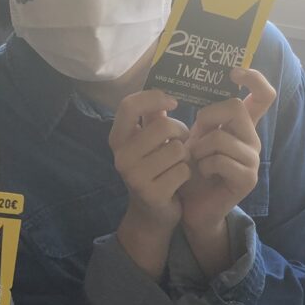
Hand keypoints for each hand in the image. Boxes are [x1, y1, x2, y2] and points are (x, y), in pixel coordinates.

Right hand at [109, 89, 190, 232]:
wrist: (151, 214)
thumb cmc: (154, 169)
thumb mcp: (149, 142)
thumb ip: (152, 117)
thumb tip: (160, 90)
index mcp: (117, 140)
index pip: (129, 105)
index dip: (153, 97)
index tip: (173, 101)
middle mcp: (121, 157)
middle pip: (162, 126)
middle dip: (181, 131)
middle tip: (182, 140)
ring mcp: (135, 177)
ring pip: (177, 149)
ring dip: (185, 155)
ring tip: (178, 163)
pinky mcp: (152, 193)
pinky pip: (183, 170)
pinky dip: (187, 173)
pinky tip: (179, 180)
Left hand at [179, 67, 275, 234]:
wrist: (192, 207)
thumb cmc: (191, 171)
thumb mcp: (190, 139)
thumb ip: (187, 116)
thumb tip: (168, 91)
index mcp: (242, 125)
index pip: (263, 95)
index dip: (254, 78)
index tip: (233, 72)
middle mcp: (252, 138)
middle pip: (235, 107)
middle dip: (207, 117)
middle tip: (196, 135)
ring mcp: (253, 159)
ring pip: (221, 137)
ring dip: (199, 148)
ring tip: (196, 160)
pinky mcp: (248, 178)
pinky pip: (220, 160)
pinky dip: (203, 166)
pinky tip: (202, 173)